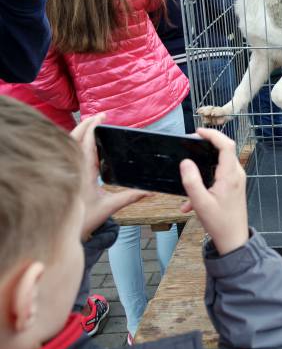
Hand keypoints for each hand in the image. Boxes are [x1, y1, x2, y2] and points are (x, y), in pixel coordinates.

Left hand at [70, 114, 147, 239]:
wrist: (63, 233)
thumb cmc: (83, 221)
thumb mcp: (110, 207)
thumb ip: (130, 196)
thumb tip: (151, 190)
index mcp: (82, 172)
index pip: (86, 143)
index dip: (93, 127)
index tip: (102, 117)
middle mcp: (73, 168)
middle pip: (73, 138)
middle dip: (85, 124)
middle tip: (100, 116)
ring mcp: (68, 171)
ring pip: (69, 144)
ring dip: (80, 132)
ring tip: (94, 124)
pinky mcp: (67, 176)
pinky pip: (69, 153)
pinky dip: (77, 143)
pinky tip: (86, 143)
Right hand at [180, 128, 247, 255]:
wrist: (233, 240)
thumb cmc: (220, 223)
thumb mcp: (200, 203)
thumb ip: (191, 181)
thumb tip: (185, 162)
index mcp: (230, 175)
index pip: (226, 145)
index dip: (213, 134)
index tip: (198, 132)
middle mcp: (236, 175)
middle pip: (224, 151)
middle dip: (206, 146)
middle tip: (189, 146)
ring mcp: (236, 180)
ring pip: (218, 164)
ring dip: (202, 168)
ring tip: (186, 175)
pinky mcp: (233, 187)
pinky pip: (218, 176)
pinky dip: (204, 183)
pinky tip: (190, 202)